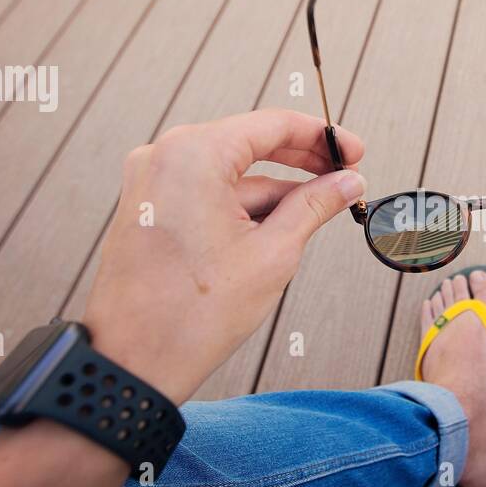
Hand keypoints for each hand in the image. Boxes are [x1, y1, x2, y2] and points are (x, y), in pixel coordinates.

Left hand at [82, 109, 365, 403]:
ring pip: (230, 173)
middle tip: (343, 178)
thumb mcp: (272, 254)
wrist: (133, 361)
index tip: (353, 151)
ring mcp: (151, 181)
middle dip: (300, 163)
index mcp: (193, 154)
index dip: (322, 136)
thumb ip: (314, 207)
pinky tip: (276, 230)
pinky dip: (242, 206)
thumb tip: (346, 184)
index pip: (271, 125)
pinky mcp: (148, 206)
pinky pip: (206, 192)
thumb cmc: (190, 315)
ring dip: (275, 191)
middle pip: (249, 143)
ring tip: (316, 216)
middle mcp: (164, 156)